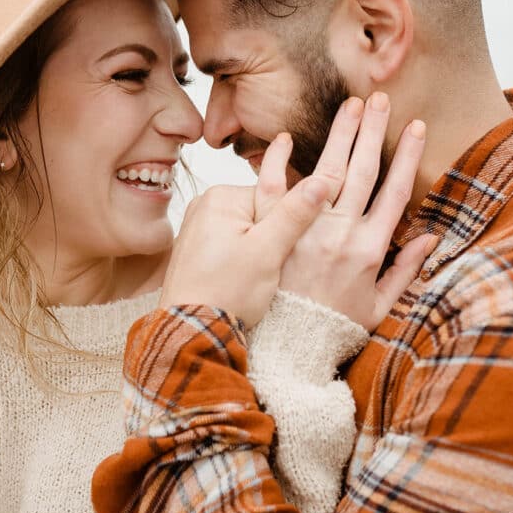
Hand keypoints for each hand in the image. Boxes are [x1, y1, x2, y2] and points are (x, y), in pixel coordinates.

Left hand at [158, 175, 330, 327]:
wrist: (192, 331)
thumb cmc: (227, 292)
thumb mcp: (268, 251)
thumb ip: (294, 214)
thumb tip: (320, 181)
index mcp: (221, 196)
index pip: (274, 196)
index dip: (288, 226)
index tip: (282, 252)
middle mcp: (204, 205)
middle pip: (261, 214)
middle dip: (271, 241)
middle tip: (265, 270)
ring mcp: (197, 228)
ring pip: (248, 233)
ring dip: (258, 254)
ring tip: (250, 279)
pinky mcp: (196, 250)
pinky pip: (231, 247)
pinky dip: (241, 262)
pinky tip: (238, 282)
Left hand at [256, 92, 437, 330]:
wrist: (286, 348)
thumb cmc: (332, 328)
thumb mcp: (379, 306)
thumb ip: (405, 271)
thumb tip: (432, 237)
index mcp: (369, 249)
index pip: (393, 192)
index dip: (406, 157)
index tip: (416, 126)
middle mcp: (340, 234)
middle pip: (362, 172)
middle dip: (375, 132)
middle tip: (381, 98)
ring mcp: (305, 231)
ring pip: (327, 172)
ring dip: (341, 135)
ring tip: (352, 105)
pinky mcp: (272, 233)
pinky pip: (275, 189)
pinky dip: (280, 162)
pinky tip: (289, 137)